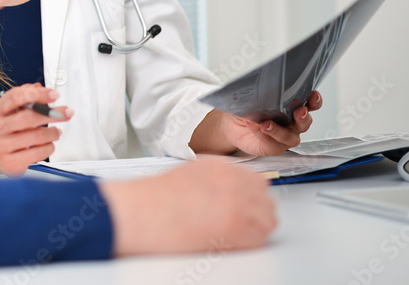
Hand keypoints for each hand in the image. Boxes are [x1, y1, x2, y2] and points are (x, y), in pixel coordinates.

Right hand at [0, 84, 71, 175]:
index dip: (37, 94)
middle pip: (28, 117)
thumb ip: (26, 97)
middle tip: (66, 113)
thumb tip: (40, 88)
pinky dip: (49, 147)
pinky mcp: (10, 163)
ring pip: (36, 136)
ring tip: (56, 131)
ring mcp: (1, 146)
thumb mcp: (12, 110)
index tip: (54, 95)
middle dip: (52, 114)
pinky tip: (47, 144)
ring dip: (53, 133)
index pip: (15, 97)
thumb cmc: (7, 129)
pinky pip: (38, 153)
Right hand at [100, 160, 275, 254]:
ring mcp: (238, 202)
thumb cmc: (153, 199)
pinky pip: (259, 238)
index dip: (250, 198)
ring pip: (267, 219)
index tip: (243, 208)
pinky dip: (248, 243)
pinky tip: (228, 242)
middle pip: (265, 198)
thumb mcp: (188, 175)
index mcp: (220, 166)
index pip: (255, 181)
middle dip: (255, 212)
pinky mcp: (237, 226)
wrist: (141, 213)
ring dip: (254, 228)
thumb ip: (213, 180)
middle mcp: (233, 180)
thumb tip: (227, 195)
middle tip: (238, 224)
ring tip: (231, 234)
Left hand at [191, 92, 323, 156]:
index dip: (314, 101)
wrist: (231, 123)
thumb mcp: (252, 96)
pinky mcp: (273, 147)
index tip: (313, 95)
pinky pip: (272, 144)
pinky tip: (252, 125)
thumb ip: (260, 93)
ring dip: (279, 130)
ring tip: (265, 124)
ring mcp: (284, 137)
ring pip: (289, 136)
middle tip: (299, 111)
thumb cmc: (246, 107)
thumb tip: (260, 87)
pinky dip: (261, 134)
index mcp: (292, 107)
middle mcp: (292, 123)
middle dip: (303, 116)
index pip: (310, 104)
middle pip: (305, 122)